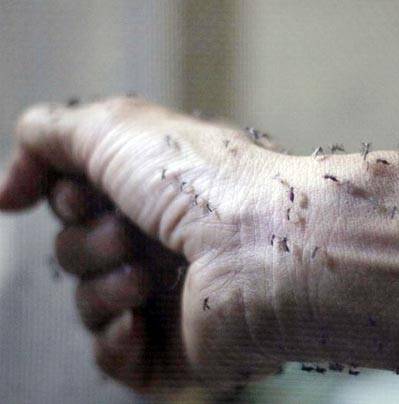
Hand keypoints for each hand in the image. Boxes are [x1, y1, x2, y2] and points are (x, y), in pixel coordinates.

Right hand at [0, 97, 287, 397]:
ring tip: (148, 274)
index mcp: (157, 191)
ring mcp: (172, 297)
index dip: (62, 196)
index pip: (77, 201)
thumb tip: (15, 179)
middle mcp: (165, 240)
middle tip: (130, 231)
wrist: (264, 248)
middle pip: (76, 250)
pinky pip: (113, 356)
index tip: (63, 194)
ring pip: (89, 302)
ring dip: (104, 284)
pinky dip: (115, 339)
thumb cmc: (204, 183)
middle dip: (89, 239)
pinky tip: (139, 319)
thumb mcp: (116, 128)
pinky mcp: (179, 349)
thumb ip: (54, 134)